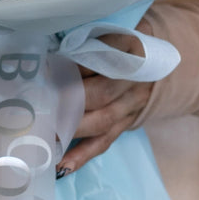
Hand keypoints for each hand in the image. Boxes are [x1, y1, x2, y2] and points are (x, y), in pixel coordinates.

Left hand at [58, 33, 152, 175]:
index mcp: (128, 49)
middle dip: (69, 101)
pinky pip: (104, 142)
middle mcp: (131, 80)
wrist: (157, 63)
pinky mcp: (124, 124)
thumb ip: (87, 42)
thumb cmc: (122, 43)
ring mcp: (129, 106)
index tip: (46, 70)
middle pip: (101, 93)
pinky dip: (82, 155)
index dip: (73, 66)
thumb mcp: (111, 34)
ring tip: (44, 136)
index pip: (100, 58)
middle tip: (41, 106)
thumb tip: (51, 58)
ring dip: (72, 130)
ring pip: (101, 121)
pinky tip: (62, 165)